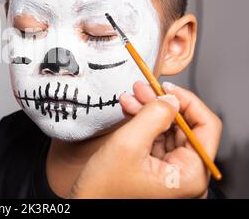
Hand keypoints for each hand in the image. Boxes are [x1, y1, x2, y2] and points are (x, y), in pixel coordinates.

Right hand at [69, 81, 221, 198]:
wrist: (85, 203)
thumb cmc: (103, 189)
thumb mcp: (128, 145)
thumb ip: (153, 117)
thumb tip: (171, 99)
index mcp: (189, 175)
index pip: (205, 127)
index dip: (187, 102)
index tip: (167, 88)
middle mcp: (186, 176)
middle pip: (185, 127)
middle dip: (162, 104)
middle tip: (143, 88)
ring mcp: (173, 173)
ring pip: (169, 130)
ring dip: (150, 110)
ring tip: (133, 96)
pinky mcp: (159, 170)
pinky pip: (157, 139)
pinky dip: (144, 122)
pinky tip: (131, 109)